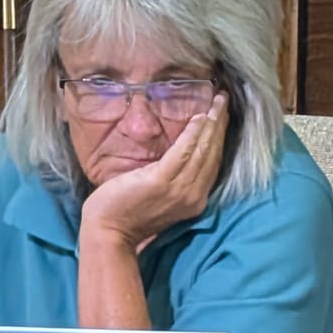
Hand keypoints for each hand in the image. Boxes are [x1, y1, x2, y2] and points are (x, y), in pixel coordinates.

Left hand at [79, 92, 227, 250]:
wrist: (108, 233)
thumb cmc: (127, 214)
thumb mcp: (160, 197)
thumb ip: (173, 180)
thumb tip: (180, 154)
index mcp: (194, 200)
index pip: (213, 164)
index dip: (220, 138)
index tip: (223, 115)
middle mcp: (193, 196)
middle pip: (213, 154)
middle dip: (220, 125)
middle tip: (224, 100)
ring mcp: (179, 190)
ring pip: (202, 151)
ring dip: (211, 124)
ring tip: (217, 102)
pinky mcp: (161, 182)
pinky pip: (183, 152)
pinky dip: (193, 134)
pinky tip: (199, 118)